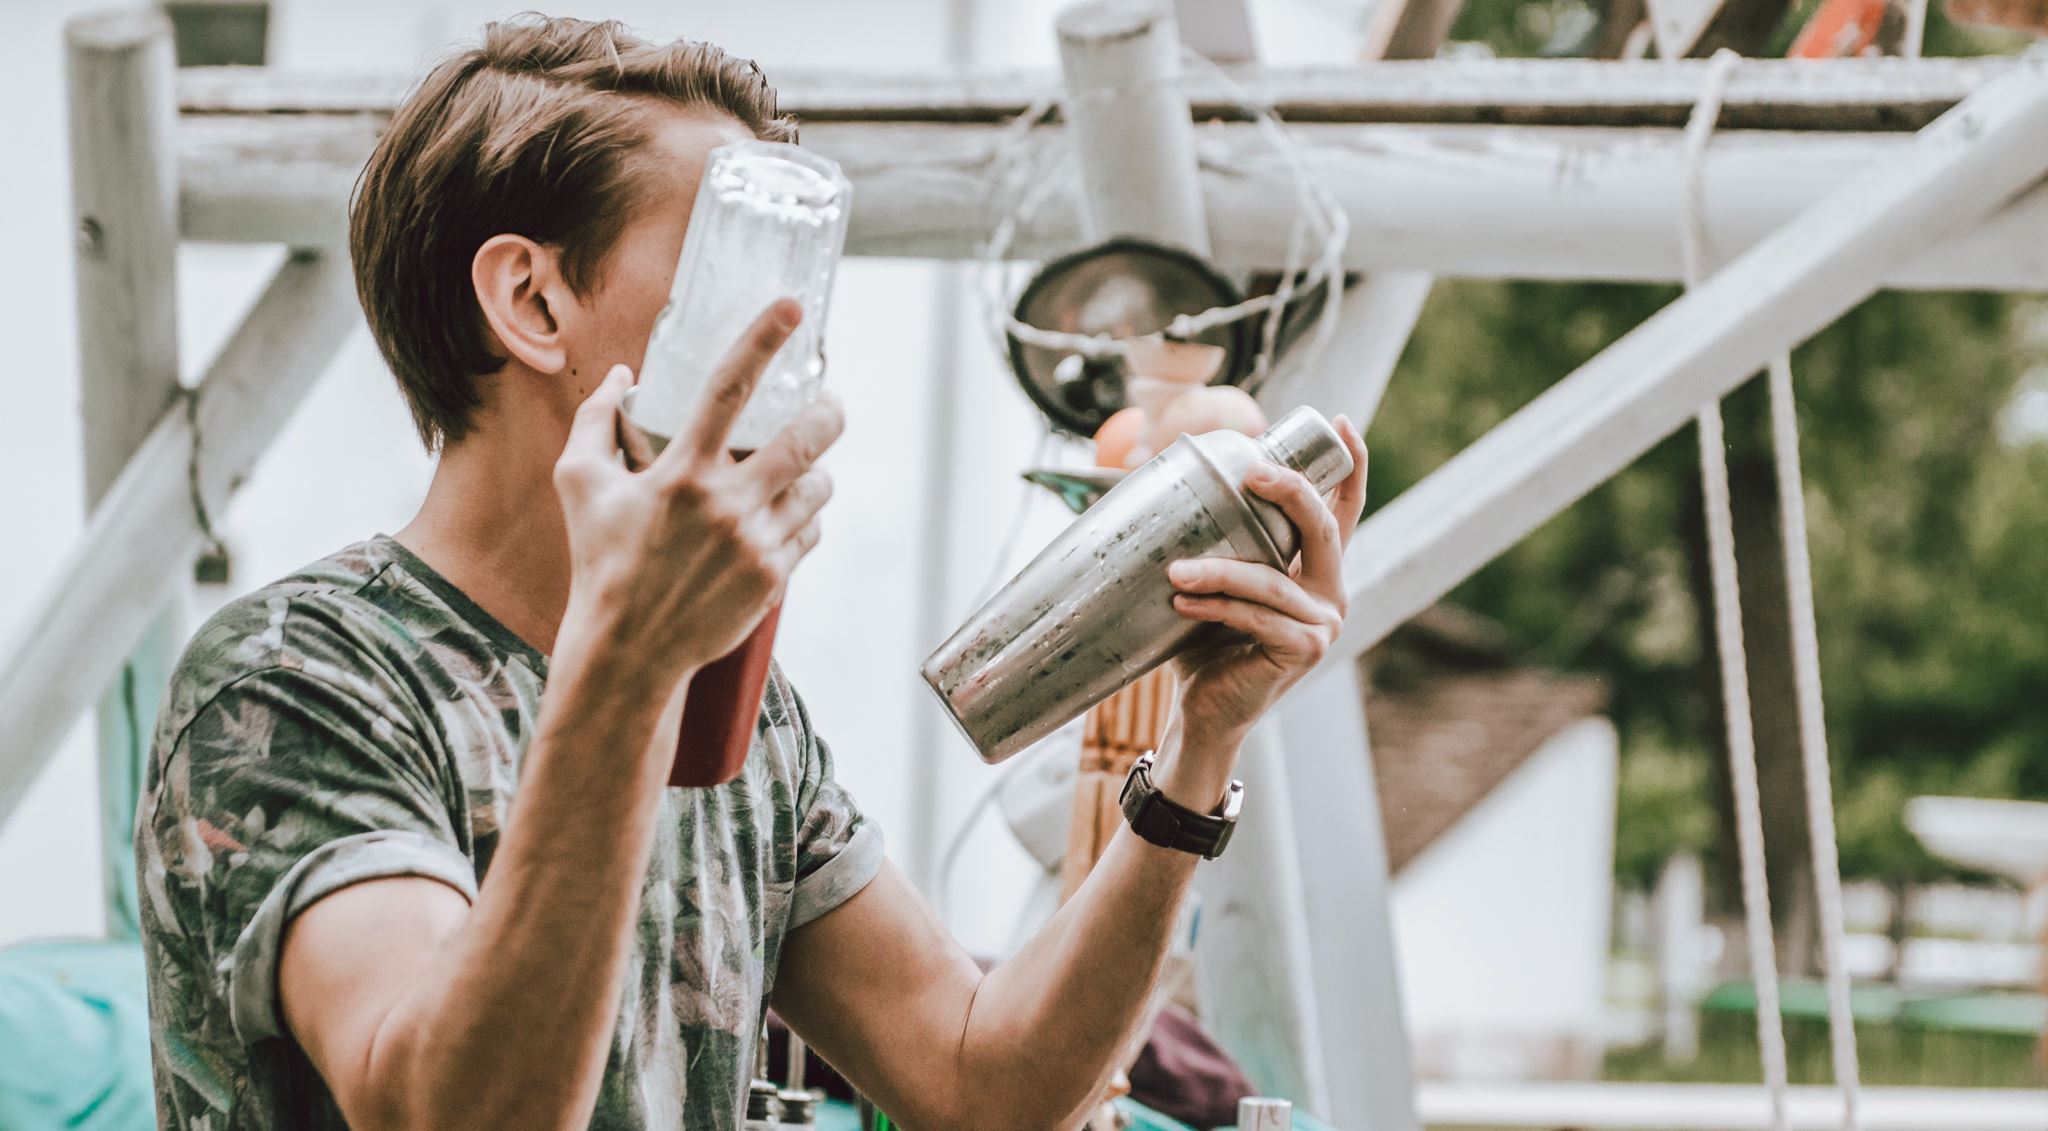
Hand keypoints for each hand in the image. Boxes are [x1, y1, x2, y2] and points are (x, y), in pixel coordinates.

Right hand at [552, 298, 843, 686]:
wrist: (627, 650)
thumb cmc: (600, 561)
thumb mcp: (579, 485)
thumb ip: (595, 420)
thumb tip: (623, 373)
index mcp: (681, 472)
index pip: (729, 388)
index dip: (762, 339)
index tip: (791, 307)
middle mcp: (726, 505)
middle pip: (805, 439)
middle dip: (828, 413)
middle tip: (828, 402)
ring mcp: (756, 543)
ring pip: (817, 488)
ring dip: (815, 472)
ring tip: (799, 470)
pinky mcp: (774, 578)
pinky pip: (811, 532)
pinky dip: (803, 519)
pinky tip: (781, 519)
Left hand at [1166, 415, 1368, 748]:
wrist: (1203, 712)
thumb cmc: (1203, 642)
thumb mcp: (1213, 582)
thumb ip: (1213, 542)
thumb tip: (1165, 482)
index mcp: (1314, 569)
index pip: (1341, 510)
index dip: (1350, 466)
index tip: (1341, 423)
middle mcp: (1330, 592)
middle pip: (1322, 528)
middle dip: (1289, 491)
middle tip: (1251, 471)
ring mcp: (1323, 622)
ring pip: (1272, 579)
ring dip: (1219, 571)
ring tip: (1175, 573)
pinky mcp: (1305, 649)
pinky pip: (1257, 616)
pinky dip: (1217, 607)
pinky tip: (1182, 604)